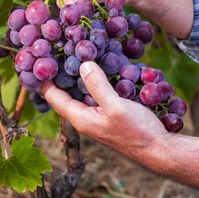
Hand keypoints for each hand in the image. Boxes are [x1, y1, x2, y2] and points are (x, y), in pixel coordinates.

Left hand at [40, 61, 168, 158]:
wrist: (160, 150)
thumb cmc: (137, 132)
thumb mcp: (116, 107)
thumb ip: (98, 86)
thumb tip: (82, 64)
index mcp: (80, 118)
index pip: (52, 96)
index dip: (43, 78)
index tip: (38, 56)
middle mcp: (85, 117)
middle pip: (65, 92)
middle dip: (61, 72)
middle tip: (57, 47)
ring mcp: (98, 115)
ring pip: (83, 91)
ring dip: (80, 74)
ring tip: (77, 49)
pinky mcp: (111, 113)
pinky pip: (98, 92)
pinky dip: (97, 78)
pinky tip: (103, 64)